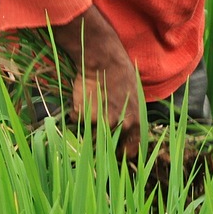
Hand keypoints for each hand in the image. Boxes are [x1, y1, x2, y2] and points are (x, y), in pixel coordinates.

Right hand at [51, 5, 141, 157]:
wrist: (104, 59)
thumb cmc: (121, 75)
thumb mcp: (134, 98)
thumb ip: (130, 119)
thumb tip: (127, 138)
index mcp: (134, 123)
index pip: (130, 152)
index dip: (122, 155)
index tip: (117, 154)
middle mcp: (118, 125)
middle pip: (108, 150)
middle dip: (103, 146)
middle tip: (100, 129)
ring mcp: (99, 121)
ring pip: (90, 137)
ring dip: (89, 128)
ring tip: (93, 108)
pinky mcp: (82, 115)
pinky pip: (77, 121)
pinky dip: (78, 113)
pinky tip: (84, 99)